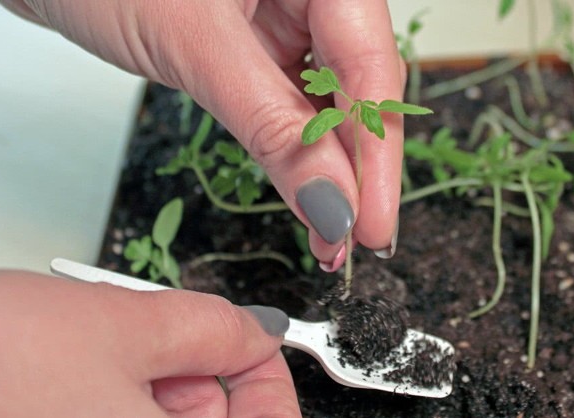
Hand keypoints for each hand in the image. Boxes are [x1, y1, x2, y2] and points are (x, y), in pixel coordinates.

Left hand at [0, 0, 404, 270]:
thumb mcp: (196, 47)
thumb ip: (271, 125)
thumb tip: (329, 200)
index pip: (371, 68)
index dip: (377, 155)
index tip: (370, 224)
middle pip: (361, 90)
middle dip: (357, 170)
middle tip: (353, 239)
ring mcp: (293, 18)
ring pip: (333, 104)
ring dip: (332, 170)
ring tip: (330, 228)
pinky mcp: (266, 47)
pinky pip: (297, 105)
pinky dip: (300, 151)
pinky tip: (307, 188)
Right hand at [0, 270, 300, 417]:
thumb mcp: (123, 324)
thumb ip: (213, 328)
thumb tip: (257, 331)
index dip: (268, 388)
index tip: (256, 346)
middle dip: (202, 381)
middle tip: (171, 336)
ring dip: (156, 388)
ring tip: (111, 346)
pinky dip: (119, 401)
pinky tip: (87, 370)